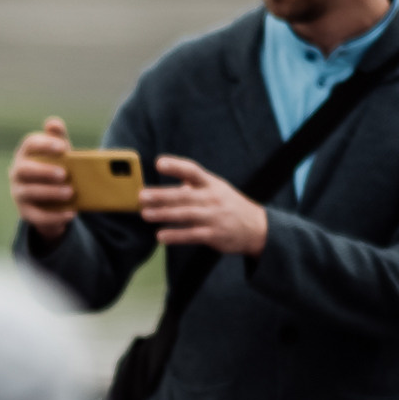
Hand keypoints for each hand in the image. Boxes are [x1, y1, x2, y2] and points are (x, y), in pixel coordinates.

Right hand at [10, 117, 77, 243]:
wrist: (53, 202)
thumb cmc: (56, 170)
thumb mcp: (60, 155)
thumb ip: (58, 138)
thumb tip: (52, 123)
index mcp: (26, 154)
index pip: (29, 144)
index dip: (45, 144)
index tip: (63, 148)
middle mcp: (17, 172)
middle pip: (24, 169)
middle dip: (44, 171)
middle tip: (64, 174)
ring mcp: (19, 193)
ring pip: (30, 192)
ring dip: (50, 192)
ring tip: (70, 193)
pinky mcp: (25, 213)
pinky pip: (37, 216)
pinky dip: (55, 216)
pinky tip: (71, 213)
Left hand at [142, 155, 269, 256]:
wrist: (256, 228)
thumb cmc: (229, 206)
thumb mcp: (216, 190)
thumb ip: (193, 187)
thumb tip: (167, 187)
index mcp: (212, 184)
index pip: (193, 171)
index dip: (176, 166)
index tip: (158, 163)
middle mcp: (213, 198)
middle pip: (184, 195)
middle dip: (162, 195)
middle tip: (142, 196)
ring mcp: (214, 217)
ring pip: (186, 215)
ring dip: (164, 214)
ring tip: (145, 214)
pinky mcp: (214, 235)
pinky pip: (191, 235)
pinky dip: (175, 235)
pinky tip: (160, 236)